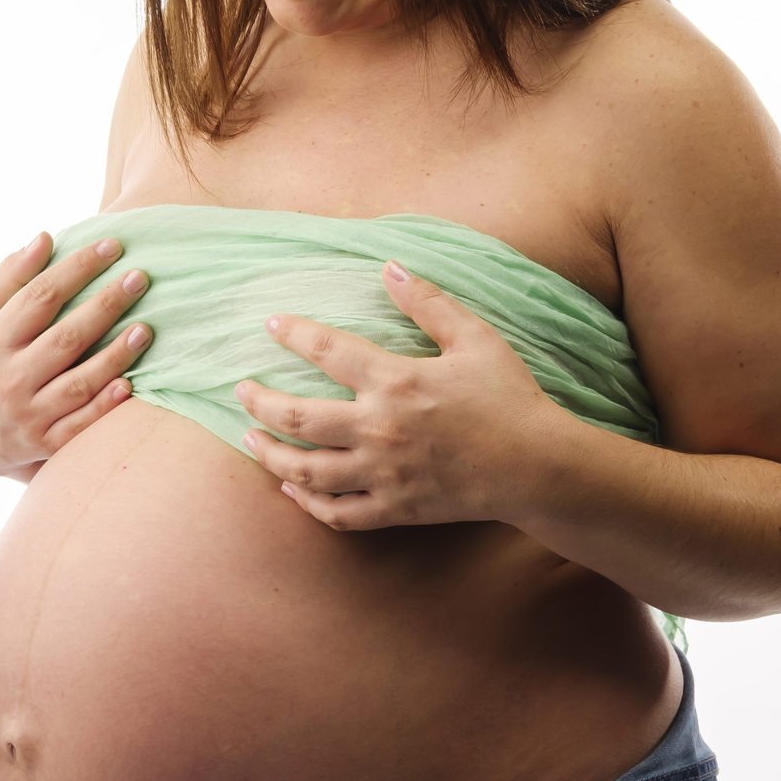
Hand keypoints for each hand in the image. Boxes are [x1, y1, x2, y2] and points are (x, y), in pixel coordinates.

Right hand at [0, 232, 151, 478]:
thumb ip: (8, 279)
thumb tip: (43, 238)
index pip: (39, 297)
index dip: (77, 268)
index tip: (112, 246)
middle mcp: (9, 379)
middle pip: (65, 337)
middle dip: (105, 305)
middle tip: (139, 278)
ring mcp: (28, 415)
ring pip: (79, 383)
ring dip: (115, 356)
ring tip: (146, 329)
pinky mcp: (46, 444)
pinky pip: (81, 424)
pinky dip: (105, 405)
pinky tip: (130, 383)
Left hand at [234, 261, 562, 529]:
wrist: (538, 467)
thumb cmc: (510, 398)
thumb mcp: (475, 338)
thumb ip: (429, 302)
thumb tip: (389, 266)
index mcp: (396, 381)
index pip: (327, 350)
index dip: (293, 333)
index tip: (271, 324)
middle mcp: (379, 429)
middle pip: (296, 416)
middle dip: (259, 400)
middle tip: (241, 390)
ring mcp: (383, 473)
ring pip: (306, 471)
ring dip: (270, 454)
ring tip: (251, 438)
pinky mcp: (395, 508)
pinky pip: (338, 513)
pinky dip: (308, 504)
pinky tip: (292, 490)